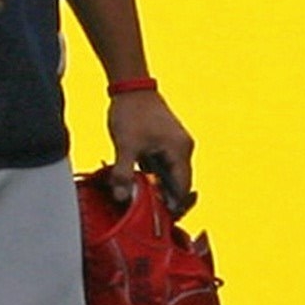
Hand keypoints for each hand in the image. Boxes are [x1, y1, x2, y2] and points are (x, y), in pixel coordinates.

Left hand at [107, 89, 195, 212]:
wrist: (131, 86)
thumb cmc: (131, 112)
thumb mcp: (125, 145)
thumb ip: (124, 173)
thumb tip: (121, 198)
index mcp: (179, 150)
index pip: (183, 188)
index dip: (173, 206)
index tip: (159, 219)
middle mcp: (183, 148)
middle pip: (180, 184)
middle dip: (166, 199)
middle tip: (149, 213)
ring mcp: (177, 144)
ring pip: (172, 175)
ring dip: (160, 188)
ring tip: (142, 200)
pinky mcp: (168, 141)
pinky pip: (166, 166)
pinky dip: (156, 176)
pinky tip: (140, 182)